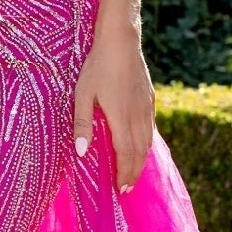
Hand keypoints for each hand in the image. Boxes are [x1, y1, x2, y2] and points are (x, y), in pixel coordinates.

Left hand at [72, 21, 154, 192]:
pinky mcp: (149, 98)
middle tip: (128, 188)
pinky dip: (147, 143)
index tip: (121, 189)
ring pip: (148, 140)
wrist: (121, 41)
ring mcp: (146, 106)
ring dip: (142, 160)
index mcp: (120, 117)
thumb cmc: (97, 67)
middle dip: (134, 172)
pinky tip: (141, 146)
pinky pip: (151, 127)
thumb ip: (82, 124)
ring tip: (134, 173)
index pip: (125, 153)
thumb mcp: (82, 95)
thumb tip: (81, 152)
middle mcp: (137, 115)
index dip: (124, 173)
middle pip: (140, 152)